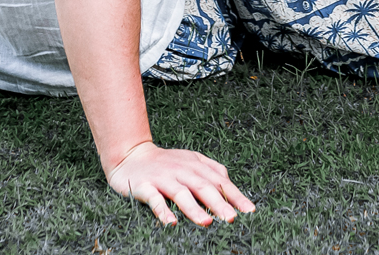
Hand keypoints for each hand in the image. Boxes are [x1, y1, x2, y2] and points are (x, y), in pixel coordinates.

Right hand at [105, 140, 256, 226]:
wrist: (129, 155)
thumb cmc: (165, 163)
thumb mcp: (190, 161)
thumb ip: (211, 171)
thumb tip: (230, 186)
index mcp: (195, 165)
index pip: (219, 180)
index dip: (235, 195)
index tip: (249, 211)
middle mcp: (181, 170)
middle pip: (203, 187)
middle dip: (219, 203)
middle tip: (231, 218)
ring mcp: (162, 178)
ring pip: (180, 193)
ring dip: (194, 208)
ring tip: (207, 222)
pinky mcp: (144, 186)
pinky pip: (154, 199)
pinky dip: (162, 211)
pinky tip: (171, 223)